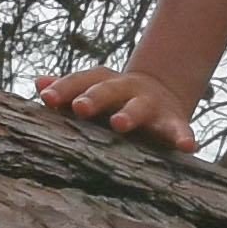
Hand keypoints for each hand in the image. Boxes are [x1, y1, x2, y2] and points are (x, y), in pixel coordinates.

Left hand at [35, 64, 196, 148]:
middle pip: (109, 89)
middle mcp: (127, 89)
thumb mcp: (94, 90)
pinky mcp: (173, 120)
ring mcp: (151, 104)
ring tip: (119, 123)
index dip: (64, 88)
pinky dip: (183, 136)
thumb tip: (39, 84)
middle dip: (94, 97)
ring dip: (129, 114)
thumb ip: (68, 90)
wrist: (161, 91)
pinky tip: (187, 146)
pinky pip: (179, 129)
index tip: (46, 98)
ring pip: (140, 108)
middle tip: (80, 107)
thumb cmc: (115, 98)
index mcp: (104, 82)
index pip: (81, 81)